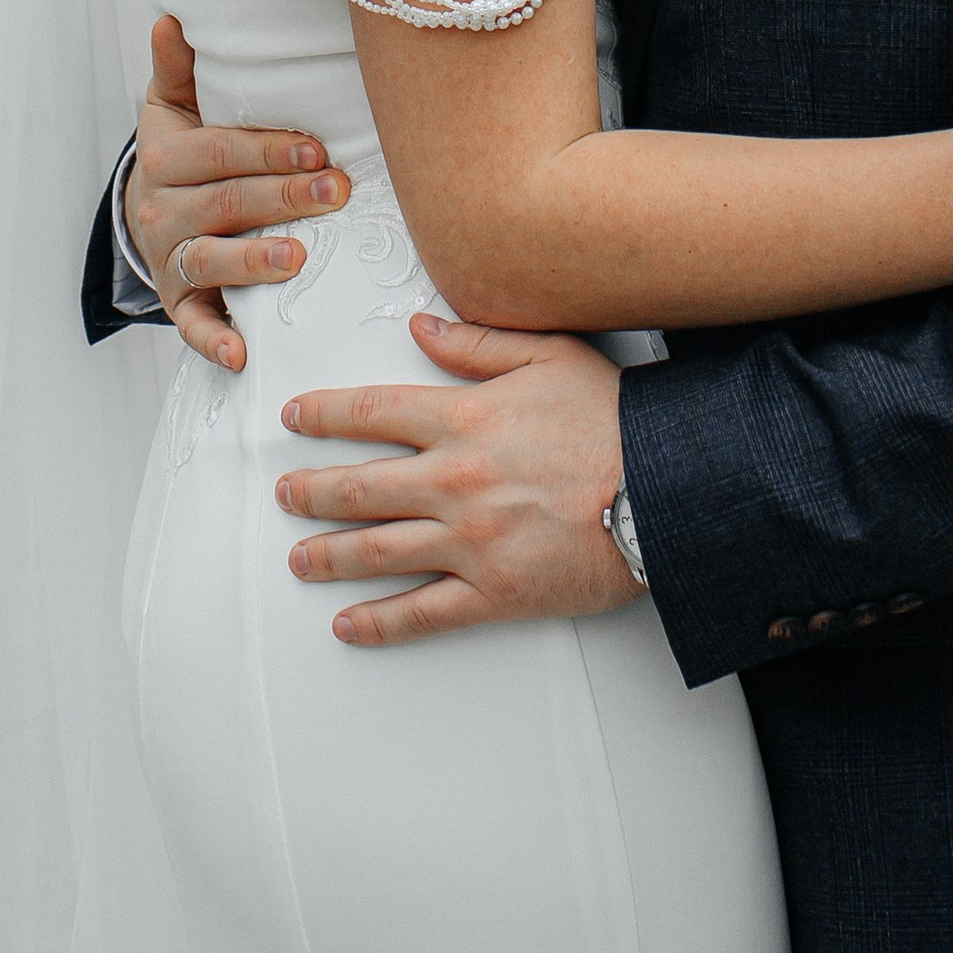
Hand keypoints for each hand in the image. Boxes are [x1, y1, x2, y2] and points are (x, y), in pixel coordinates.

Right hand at [124, 17, 350, 372]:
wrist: (149, 210)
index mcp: (166, 156)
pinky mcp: (180, 302)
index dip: (267, 150)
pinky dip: (214, 341)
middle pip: (224, 203)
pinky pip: (193, 326)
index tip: (317, 149)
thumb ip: (179, 67)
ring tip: (297, 260)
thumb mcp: (174, 106)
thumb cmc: (184, 151)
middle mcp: (161, 209)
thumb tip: (173, 17)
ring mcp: (170, 258)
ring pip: (209, 259)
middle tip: (337, 193)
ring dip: (252, 262)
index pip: (218, 151)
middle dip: (282, 199)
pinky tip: (243, 353)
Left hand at [275, 318, 637, 644]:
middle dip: (310, 492)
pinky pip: (422, 614)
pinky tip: (349, 624)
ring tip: (299, 558)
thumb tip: (420, 328)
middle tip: (284, 494)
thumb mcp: (549, 355)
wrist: (668, 490)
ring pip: (376, 552)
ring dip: (327, 556)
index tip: (294, 417)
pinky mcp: (493, 592)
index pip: (369, 413)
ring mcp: (469, 542)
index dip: (322, 415)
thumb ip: (476, 344)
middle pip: (358, 488)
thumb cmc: (616, 422)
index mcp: (461, 420)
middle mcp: (453, 482)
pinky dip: (378, 624)